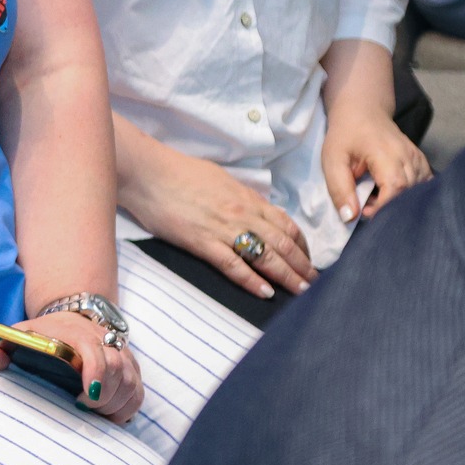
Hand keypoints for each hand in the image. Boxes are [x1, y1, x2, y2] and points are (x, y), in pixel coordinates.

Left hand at [0, 311, 143, 423]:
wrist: (71, 318)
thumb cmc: (42, 334)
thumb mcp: (17, 334)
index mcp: (76, 332)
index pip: (95, 351)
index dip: (95, 375)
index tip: (84, 397)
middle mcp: (104, 341)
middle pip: (118, 370)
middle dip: (104, 397)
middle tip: (83, 407)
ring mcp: (121, 354)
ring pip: (131, 383)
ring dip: (115, 404)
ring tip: (93, 411)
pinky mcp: (131, 368)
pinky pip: (138, 392)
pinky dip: (127, 408)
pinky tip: (107, 415)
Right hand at [123, 142, 317, 299]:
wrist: (149, 172)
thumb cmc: (180, 172)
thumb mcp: (220, 178)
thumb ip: (241, 197)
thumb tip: (255, 210)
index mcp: (247, 198)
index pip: (285, 224)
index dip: (302, 245)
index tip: (307, 259)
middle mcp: (242, 214)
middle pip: (282, 243)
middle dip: (302, 266)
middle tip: (316, 284)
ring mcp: (223, 229)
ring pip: (265, 256)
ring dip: (287, 276)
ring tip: (301, 293)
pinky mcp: (202, 242)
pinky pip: (233, 265)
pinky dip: (251, 280)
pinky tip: (265, 293)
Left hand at [321, 100, 429, 222]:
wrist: (362, 111)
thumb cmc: (345, 135)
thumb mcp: (332, 160)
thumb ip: (339, 188)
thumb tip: (350, 217)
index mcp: (386, 153)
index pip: (396, 188)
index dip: (382, 207)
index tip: (364, 211)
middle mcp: (409, 155)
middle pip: (409, 193)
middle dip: (388, 207)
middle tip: (367, 204)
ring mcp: (418, 158)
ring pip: (417, 191)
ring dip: (398, 201)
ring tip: (375, 195)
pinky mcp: (422, 162)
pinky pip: (423, 185)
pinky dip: (409, 194)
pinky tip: (391, 192)